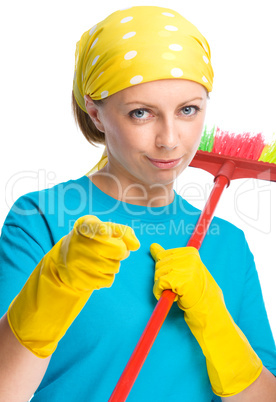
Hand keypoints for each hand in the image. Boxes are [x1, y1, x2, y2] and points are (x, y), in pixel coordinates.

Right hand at [8, 216, 139, 357]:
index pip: (93, 227)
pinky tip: (96, 271)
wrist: (65, 260)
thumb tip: (136, 245)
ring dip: (114, 265)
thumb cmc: (92, 241)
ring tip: (102, 260)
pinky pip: (108, 280)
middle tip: (116, 251)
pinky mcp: (78, 279)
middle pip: (117, 250)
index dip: (102, 230)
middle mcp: (78, 243)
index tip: (106, 232)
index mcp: (84, 225)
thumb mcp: (104, 229)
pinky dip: (108, 277)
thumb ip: (123, 231)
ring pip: (115, 267)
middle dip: (122, 252)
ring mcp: (76, 262)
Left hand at [150, 242, 261, 395]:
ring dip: (162, 287)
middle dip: (163, 279)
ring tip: (178, 293)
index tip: (177, 280)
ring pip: (158, 274)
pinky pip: (159, 284)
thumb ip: (170, 259)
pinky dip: (160, 293)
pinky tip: (174, 298)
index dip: (166, 271)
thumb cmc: (198, 294)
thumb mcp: (185, 272)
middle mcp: (189, 257)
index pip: (163, 255)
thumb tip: (153, 247)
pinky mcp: (180, 281)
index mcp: (191, 252)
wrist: (212, 313)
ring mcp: (185, 268)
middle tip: (178, 289)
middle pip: (159, 264)